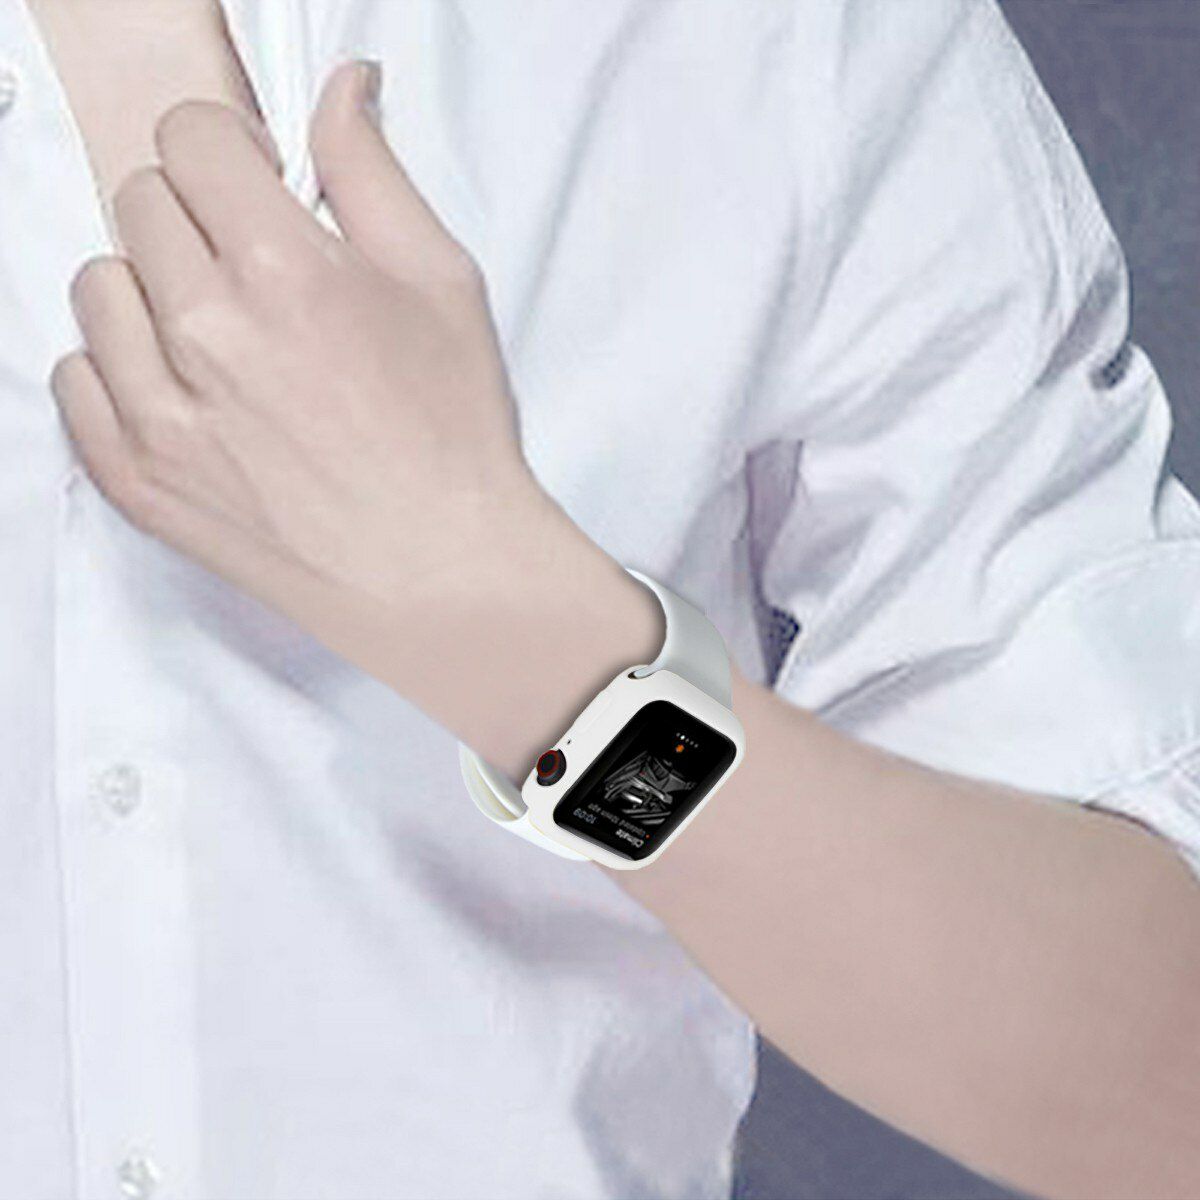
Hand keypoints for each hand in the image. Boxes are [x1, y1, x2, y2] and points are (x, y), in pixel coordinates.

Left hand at [51, 60, 659, 775]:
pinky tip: (182, 387)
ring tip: (218, 334)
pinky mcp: (140, 478)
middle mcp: (207, 333)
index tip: (255, 182)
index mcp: (284, 270)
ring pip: (97, 286)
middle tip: (253, 266)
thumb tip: (343, 87)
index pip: (189, 137)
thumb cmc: (452, 435)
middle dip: (197, 214)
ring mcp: (162, 412)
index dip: (230, 148)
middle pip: (141, 201)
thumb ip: (373, 172)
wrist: (438, 568)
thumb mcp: (442, 283)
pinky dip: (116, 369)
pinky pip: (73, 378)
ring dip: (151, 289)